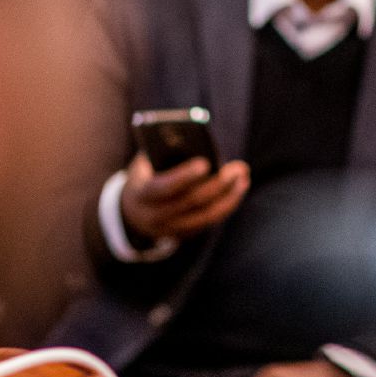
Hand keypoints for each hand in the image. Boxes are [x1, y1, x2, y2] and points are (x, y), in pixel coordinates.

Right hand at [119, 153, 250, 242]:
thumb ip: (165, 153)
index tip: (205, 163)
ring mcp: (171, 229)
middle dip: (217, 184)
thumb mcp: (146, 163)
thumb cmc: (145, 175)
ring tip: (243, 177)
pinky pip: (209, 221)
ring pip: (206, 215)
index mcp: (141, 195)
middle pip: (192, 202)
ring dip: (229, 196)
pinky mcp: (185, 234)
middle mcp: (155, 217)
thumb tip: (197, 142)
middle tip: (239, 167)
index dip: (184, 176)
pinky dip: (226, 204)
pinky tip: (238, 188)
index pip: (163, 188)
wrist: (132, 211)